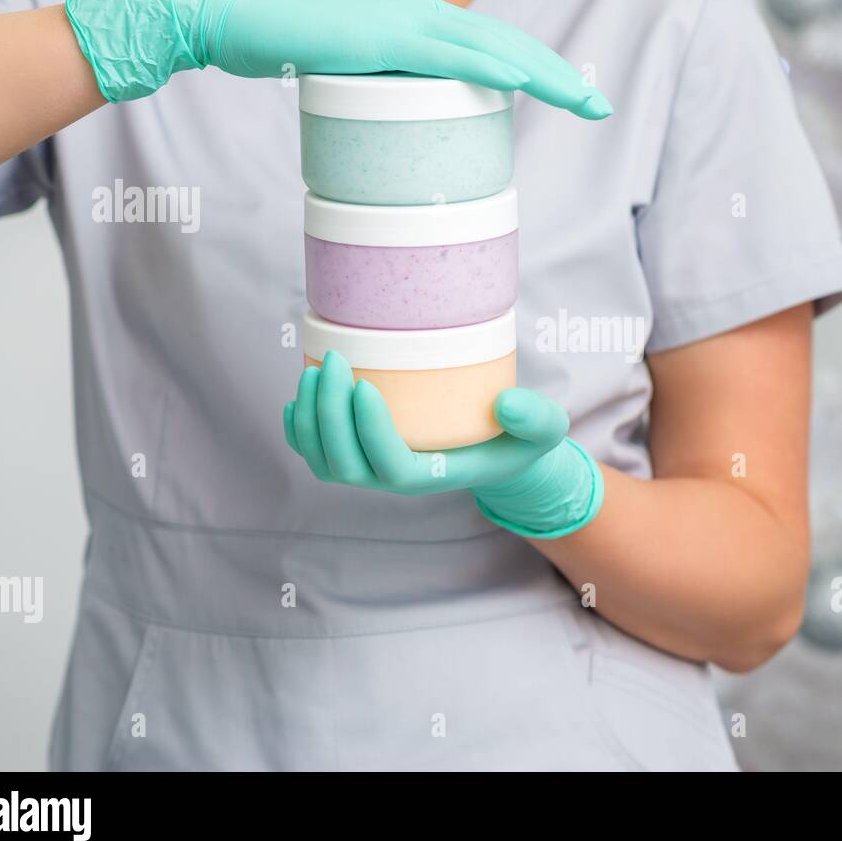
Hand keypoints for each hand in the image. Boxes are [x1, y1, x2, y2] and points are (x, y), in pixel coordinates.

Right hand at [63, 0, 610, 117]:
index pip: (487, 46)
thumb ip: (378, 88)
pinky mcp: (379, 35)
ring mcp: (401, 19)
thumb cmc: (276, 44)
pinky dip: (490, 65)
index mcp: (412, 23)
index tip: (568, 97)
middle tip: (599, 104)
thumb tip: (398, 122)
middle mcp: (417, 13)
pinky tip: (525, 79)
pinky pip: (447, 53)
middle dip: (558, 74)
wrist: (225, 15)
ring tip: (584, 98)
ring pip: (490, 46)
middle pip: (504, 44)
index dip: (533, 69)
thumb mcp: (344, 72)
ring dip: (544, 72)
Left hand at [283, 351, 603, 537]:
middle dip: (331, 414)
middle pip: (345, 464)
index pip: (390, 467)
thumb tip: (507, 404)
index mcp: (433, 476)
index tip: (365, 386)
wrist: (497, 452)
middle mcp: (395, 479)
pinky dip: (299, 430)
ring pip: (323, 460)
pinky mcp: (358, 456)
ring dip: (311, 419)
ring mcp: (371, 471)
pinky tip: (298, 398)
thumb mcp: (543, 431)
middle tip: (334, 361)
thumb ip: (535, 419)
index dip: (370, 433)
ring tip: (314, 370)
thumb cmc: (519, 440)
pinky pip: (315, 453)